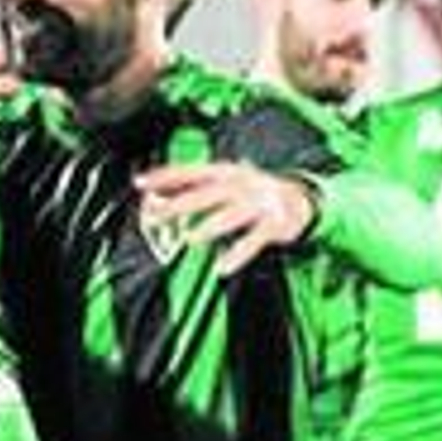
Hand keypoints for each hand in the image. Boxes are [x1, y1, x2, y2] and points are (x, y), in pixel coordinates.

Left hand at [135, 162, 313, 276]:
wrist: (301, 198)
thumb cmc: (252, 193)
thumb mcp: (225, 185)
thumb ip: (194, 192)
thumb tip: (156, 201)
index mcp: (225, 172)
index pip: (190, 172)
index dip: (165, 176)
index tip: (140, 183)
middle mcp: (239, 184)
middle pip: (203, 195)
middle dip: (177, 205)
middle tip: (154, 217)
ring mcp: (257, 204)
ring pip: (229, 216)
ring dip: (209, 227)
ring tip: (191, 238)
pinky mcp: (273, 225)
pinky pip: (252, 241)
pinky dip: (238, 255)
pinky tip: (222, 268)